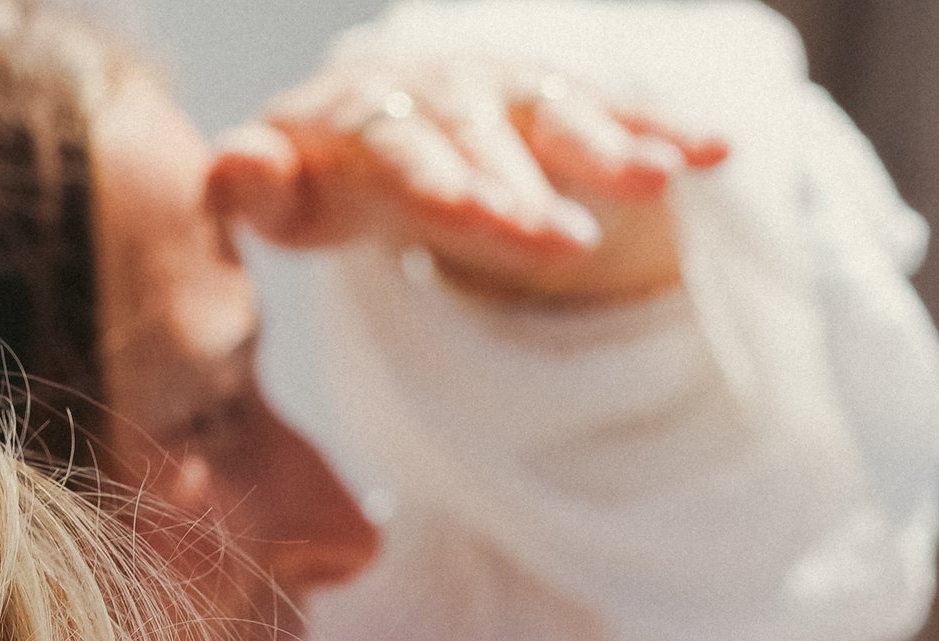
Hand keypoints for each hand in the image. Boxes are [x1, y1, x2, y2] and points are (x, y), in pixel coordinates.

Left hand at [209, 55, 725, 309]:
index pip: (412, 157)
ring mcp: (512, 95)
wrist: (370, 112)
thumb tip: (222, 168)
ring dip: (609, 149)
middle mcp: (450, 92)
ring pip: (561, 117)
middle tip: (563, 250)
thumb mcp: (281, 187)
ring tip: (656, 184)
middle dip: (530, 191)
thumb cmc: (323, 173)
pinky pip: (617, 114)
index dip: (448, 189)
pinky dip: (666, 132)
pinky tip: (716, 155)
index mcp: (376, 118)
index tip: (483, 222)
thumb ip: (254, 183)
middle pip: (493, 143)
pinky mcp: (558, 104)